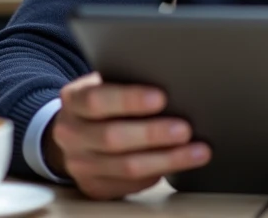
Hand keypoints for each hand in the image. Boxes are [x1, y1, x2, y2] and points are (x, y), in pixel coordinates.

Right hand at [45, 72, 210, 199]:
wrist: (78, 132)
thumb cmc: (105, 101)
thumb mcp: (106, 83)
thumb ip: (127, 81)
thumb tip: (173, 80)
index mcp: (73, 100)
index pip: (96, 99)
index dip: (129, 99)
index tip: (161, 97)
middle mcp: (71, 134)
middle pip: (112, 138)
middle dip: (153, 134)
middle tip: (185, 129)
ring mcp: (80, 164)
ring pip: (126, 167)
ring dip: (166, 159)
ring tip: (196, 151)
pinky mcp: (94, 186)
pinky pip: (130, 185)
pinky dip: (159, 174)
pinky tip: (180, 164)